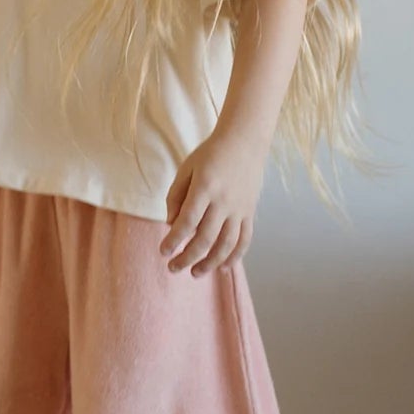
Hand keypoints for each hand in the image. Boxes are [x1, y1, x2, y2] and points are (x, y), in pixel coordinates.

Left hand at [160, 129, 268, 276]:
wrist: (244, 141)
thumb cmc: (210, 154)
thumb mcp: (187, 168)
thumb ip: (175, 196)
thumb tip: (171, 225)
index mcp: (205, 188)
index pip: (187, 222)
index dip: (174, 240)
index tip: (163, 251)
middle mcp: (224, 201)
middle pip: (205, 238)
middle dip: (187, 257)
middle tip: (173, 268)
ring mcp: (240, 209)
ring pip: (226, 244)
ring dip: (210, 262)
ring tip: (195, 273)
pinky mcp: (250, 212)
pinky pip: (244, 239)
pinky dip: (235, 257)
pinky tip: (223, 268)